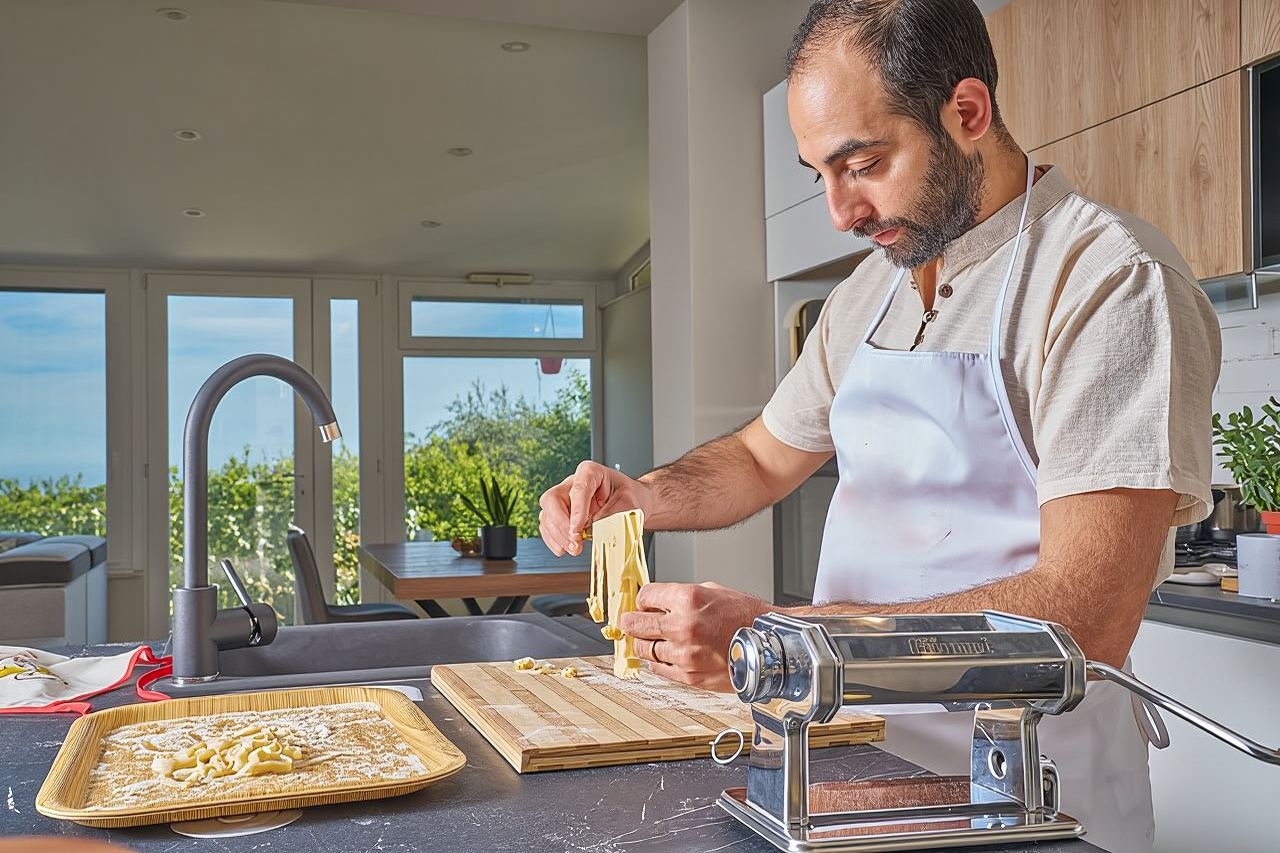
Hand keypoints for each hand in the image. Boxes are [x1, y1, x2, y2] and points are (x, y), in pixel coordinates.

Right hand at [538, 461, 652, 555]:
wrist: (631, 501)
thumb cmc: (629, 498)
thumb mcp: (627, 506)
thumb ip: (610, 518)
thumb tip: (596, 535)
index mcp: (590, 472)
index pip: (577, 489)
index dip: (576, 512)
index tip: (577, 531)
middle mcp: (572, 482)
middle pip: (552, 500)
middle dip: (561, 526)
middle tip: (575, 544)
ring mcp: (563, 498)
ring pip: (546, 514)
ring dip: (557, 536)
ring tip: (572, 549)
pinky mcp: (560, 513)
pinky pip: (547, 525)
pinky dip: (553, 539)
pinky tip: (563, 548)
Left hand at [618, 581, 770, 691]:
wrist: (770, 644)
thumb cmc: (746, 617)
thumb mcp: (713, 591)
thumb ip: (681, 597)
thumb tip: (658, 602)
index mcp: (688, 600)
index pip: (645, 597)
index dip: (643, 600)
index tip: (644, 603)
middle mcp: (683, 627)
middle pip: (635, 624)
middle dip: (631, 621)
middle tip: (629, 621)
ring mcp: (684, 655)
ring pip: (644, 650)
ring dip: (645, 643)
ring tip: (652, 639)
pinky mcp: (689, 676)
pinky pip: (659, 669)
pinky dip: (658, 662)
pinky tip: (667, 654)